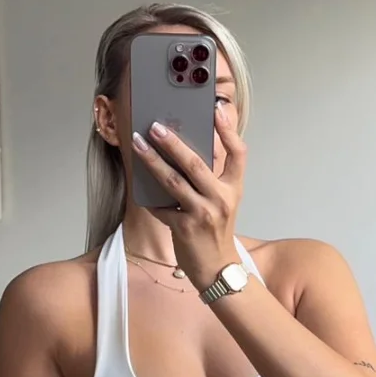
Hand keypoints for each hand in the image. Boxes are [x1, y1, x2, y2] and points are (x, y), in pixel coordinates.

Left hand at [131, 104, 246, 289]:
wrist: (216, 267)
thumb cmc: (216, 230)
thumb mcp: (223, 201)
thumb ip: (211, 177)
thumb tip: (183, 149)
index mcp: (233, 188)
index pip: (238, 153)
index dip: (229, 130)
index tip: (216, 109)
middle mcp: (221, 198)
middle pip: (196, 164)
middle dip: (173, 143)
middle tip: (155, 126)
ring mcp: (203, 213)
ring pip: (173, 181)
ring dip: (152, 161)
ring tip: (138, 144)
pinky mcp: (184, 228)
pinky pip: (161, 207)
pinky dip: (148, 196)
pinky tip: (137, 184)